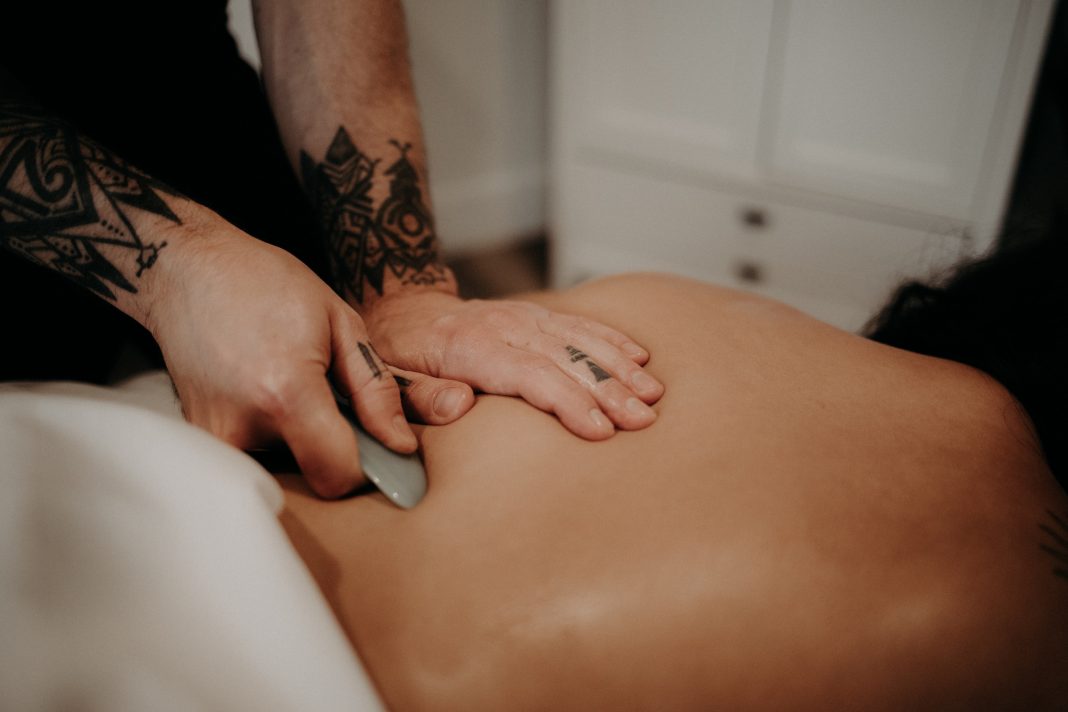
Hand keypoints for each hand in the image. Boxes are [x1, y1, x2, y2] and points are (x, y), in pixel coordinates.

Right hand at [145, 230, 473, 497]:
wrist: (187, 271)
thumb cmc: (266, 284)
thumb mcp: (341, 323)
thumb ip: (376, 391)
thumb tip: (402, 445)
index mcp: (286, 393)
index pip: (337, 475)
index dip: (365, 468)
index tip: (374, 446)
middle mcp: (243, 425)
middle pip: (311, 473)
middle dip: (332, 448)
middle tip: (328, 399)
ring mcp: (213, 436)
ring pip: (283, 466)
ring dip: (299, 438)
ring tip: (289, 387)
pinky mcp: (199, 438)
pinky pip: (254, 454)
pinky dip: (272, 433)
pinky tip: (265, 391)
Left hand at [363, 290, 663, 439]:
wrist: (400, 308)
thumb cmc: (395, 355)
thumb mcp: (387, 380)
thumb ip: (419, 395)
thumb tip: (459, 406)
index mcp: (466, 347)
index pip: (528, 374)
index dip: (567, 401)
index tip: (599, 429)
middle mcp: (500, 325)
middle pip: (563, 358)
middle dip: (607, 389)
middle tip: (643, 420)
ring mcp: (520, 316)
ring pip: (577, 338)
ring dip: (618, 366)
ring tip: (653, 393)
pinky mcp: (532, 314)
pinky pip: (576, 323)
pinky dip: (609, 338)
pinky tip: (638, 356)